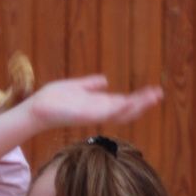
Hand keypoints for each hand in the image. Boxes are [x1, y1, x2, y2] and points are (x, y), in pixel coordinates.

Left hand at [26, 75, 162, 130]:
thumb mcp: (76, 87)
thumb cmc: (53, 99)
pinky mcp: (86, 115)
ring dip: (137, 105)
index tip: (154, 91)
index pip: (124, 103)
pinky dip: (119, 108)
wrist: (37, 108)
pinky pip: (106, 113)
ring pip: (121, 113)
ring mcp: (94, 114)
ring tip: (152, 96)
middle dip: (143, 103)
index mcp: (98, 104)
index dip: (139, 99)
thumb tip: (104, 80)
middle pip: (127, 110)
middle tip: (159, 94)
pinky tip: (130, 100)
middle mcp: (99, 111)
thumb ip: (90, 85)